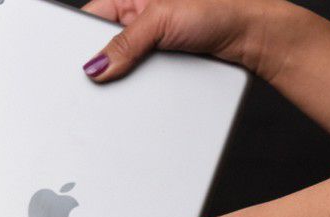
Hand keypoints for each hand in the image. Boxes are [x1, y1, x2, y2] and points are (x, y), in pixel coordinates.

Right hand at [81, 0, 300, 82]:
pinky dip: (140, 92)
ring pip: (121, 71)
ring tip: (133, 84)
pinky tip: (143, 95)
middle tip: (104, 81)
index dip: (81, 44)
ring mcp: (149, 46)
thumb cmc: (218, 9)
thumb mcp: (164, 18)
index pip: (91, 20)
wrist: (251, 37)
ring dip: (123, 84)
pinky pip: (141, 83)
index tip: (79, 68)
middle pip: (104, 49)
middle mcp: (137, 20)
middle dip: (103, 68)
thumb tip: (96, 65)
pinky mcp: (161, 67)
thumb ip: (127, 40)